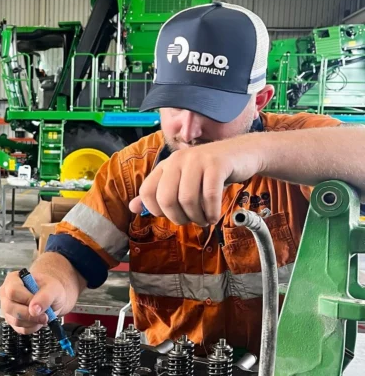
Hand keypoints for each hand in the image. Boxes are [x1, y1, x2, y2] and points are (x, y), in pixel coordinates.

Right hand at [0, 269, 68, 333]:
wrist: (51, 297)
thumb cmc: (49, 288)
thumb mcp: (52, 287)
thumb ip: (45, 296)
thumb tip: (34, 310)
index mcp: (13, 279)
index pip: (12, 291)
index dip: (26, 300)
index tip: (39, 305)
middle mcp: (6, 294)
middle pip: (10, 307)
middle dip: (30, 314)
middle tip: (45, 315)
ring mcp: (7, 308)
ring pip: (15, 320)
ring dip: (33, 322)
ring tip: (44, 316)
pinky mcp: (12, 321)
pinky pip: (20, 329)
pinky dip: (32, 327)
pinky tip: (38, 320)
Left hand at [128, 138, 261, 224]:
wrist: (243, 153)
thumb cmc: (210, 173)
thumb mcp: (182, 181)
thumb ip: (158, 193)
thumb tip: (132, 207)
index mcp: (166, 165)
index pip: (147, 192)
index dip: (156, 210)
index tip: (172, 215)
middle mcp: (178, 159)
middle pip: (166, 198)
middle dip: (178, 218)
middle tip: (191, 221)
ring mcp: (197, 160)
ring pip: (187, 199)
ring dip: (197, 217)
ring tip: (204, 220)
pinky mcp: (217, 164)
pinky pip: (209, 195)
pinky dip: (211, 212)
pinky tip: (214, 216)